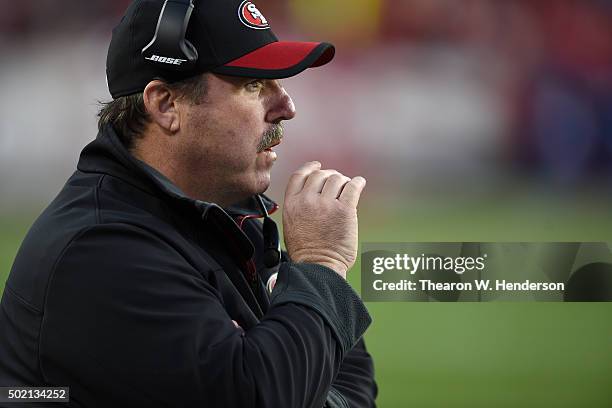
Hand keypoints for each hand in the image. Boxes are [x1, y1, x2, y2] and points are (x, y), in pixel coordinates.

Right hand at [282, 161, 365, 278]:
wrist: (318, 266)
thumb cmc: (306, 252)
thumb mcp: (291, 224)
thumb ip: (299, 206)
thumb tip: (313, 194)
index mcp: (292, 204)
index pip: (299, 175)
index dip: (310, 167)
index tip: (317, 166)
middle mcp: (307, 201)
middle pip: (320, 175)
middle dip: (329, 175)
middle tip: (337, 181)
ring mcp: (326, 204)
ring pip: (337, 179)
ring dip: (343, 180)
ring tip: (347, 187)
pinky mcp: (344, 210)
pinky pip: (353, 187)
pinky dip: (358, 182)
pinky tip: (359, 183)